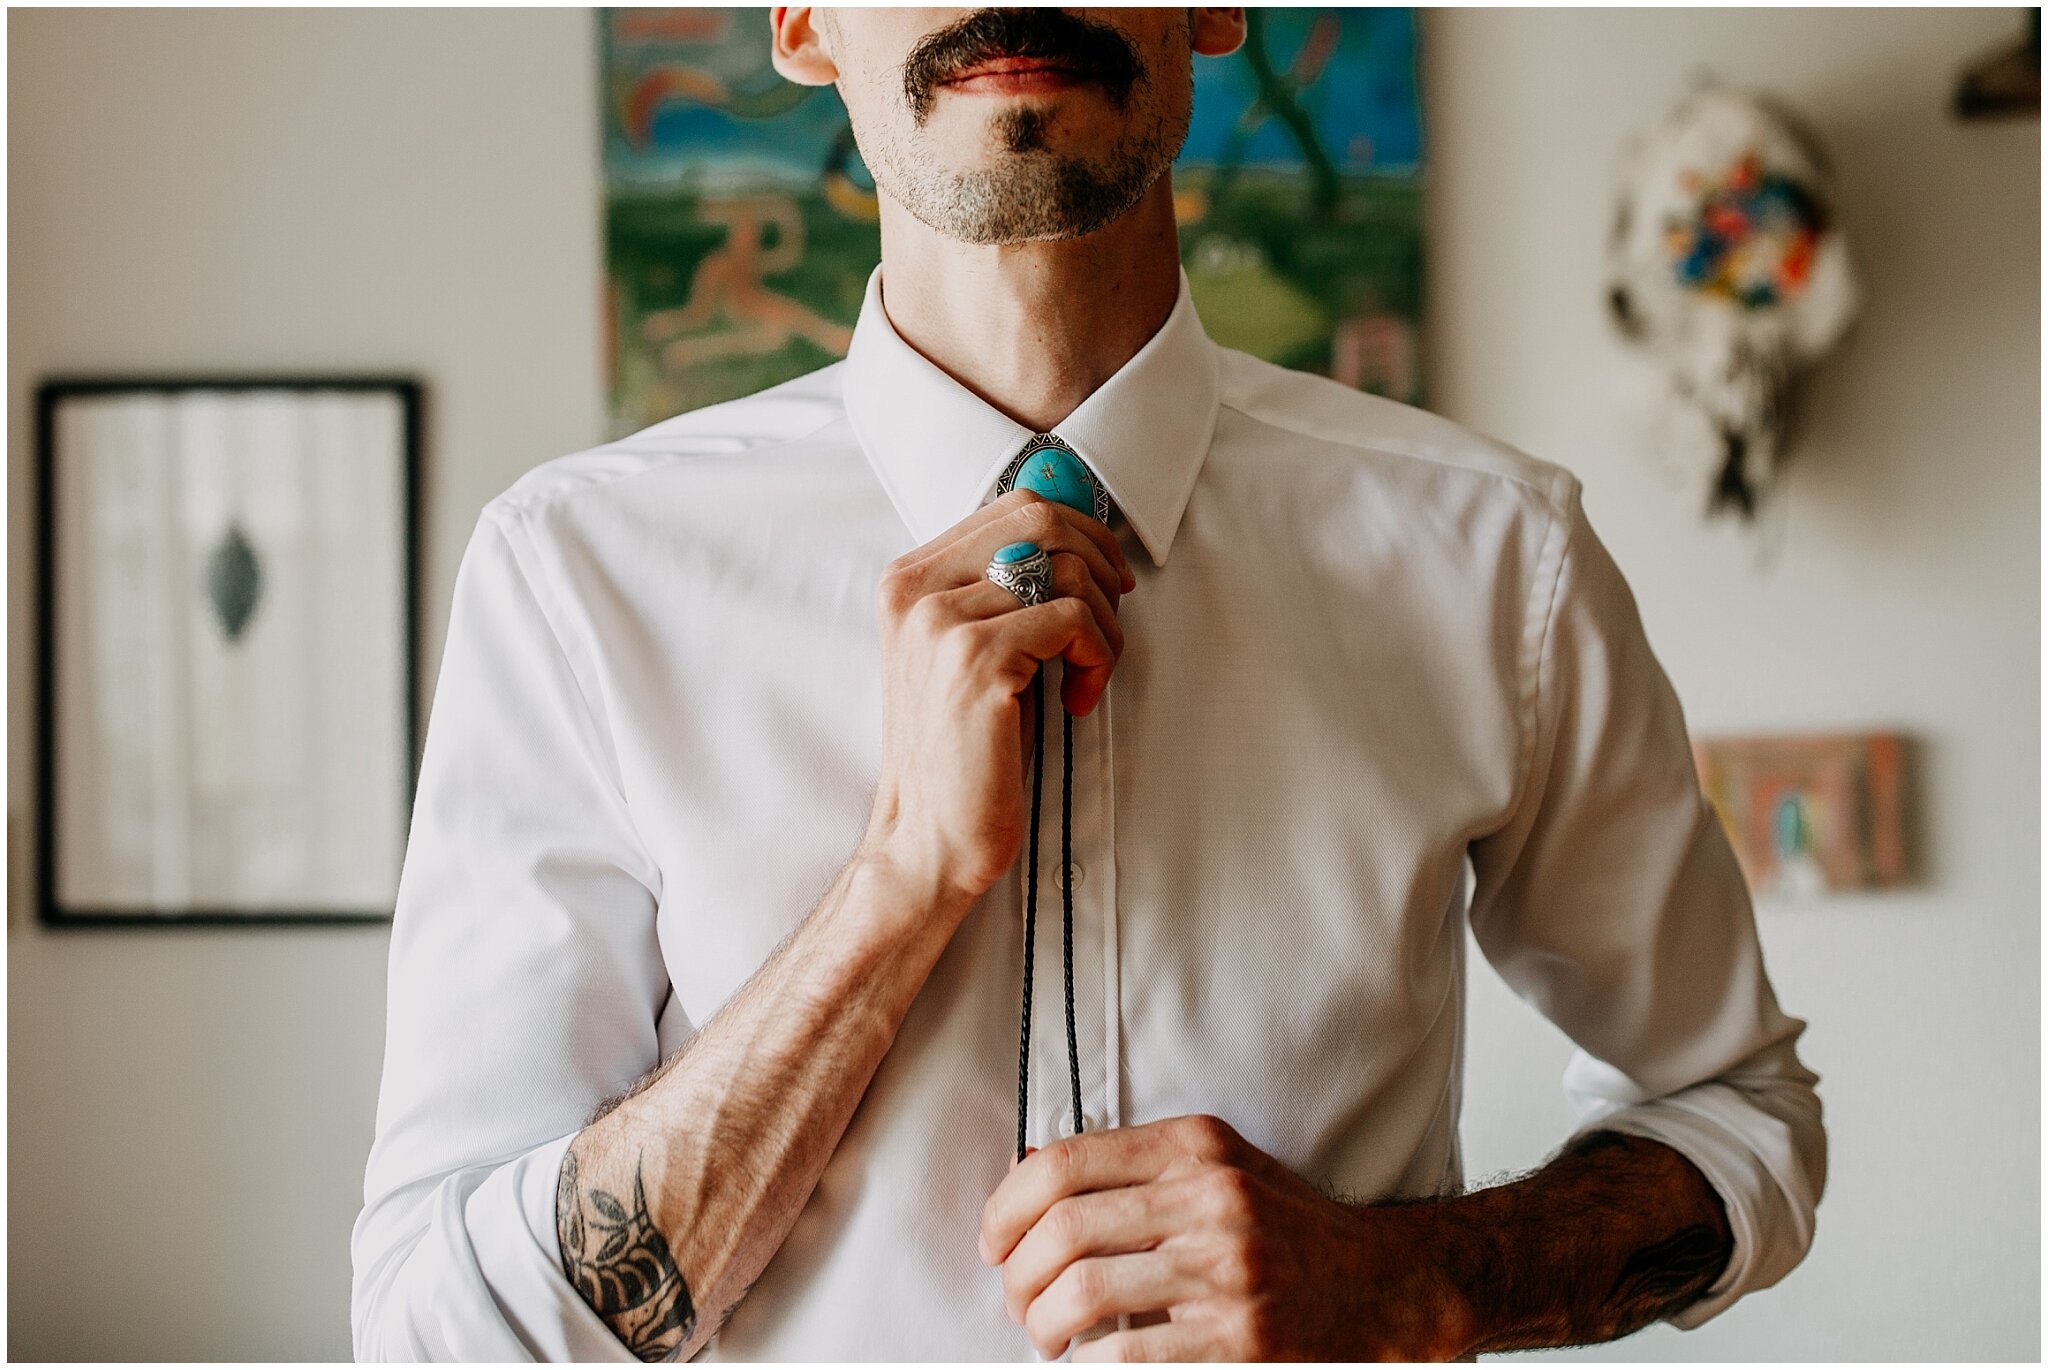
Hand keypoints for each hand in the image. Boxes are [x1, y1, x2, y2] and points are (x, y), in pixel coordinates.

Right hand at [863, 489, 1134, 906]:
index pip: (1014, 506)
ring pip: (1067, 571)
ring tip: (1089, 674)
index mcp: (909, 580)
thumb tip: (1080, 546)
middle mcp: (916, 590)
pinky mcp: (976, 661)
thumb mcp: (972, 653)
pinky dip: (1097, 658)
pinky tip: (1078, 701)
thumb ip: (1002, 595)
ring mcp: (941, 622)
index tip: (1105, 584)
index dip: (1080, 534)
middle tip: (1105, 630)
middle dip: (1100, 568)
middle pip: (1044, 520)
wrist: (927, 838)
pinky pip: (1073, 621)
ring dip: (1103, 624)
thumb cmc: (965, 750)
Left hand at [979, 1115, 1475, 1361]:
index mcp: (1195, 1146)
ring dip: (1042, 1326)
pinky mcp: (1240, 1337)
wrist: (1388, 1283)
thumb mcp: (1217, 1167)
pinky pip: (1127, 1354)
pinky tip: (1089, 1363)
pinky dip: (1090, 1363)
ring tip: (1045, 1338)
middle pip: (1064, 1229)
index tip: (994, 1241)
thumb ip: (1133, 1167)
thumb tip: (1026, 1178)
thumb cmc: (1289, 1228)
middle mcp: (1210, 1198)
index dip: (1007, 1206)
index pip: (1065, 1161)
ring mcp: (1227, 1269)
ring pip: (1084, 1292)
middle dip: (1017, 1276)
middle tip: (1016, 1302)